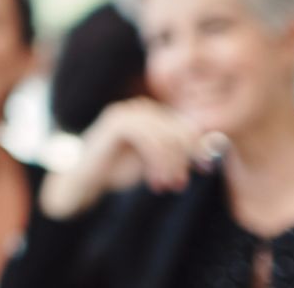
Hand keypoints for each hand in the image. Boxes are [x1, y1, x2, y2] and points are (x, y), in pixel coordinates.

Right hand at [41, 98, 221, 219]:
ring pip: (164, 134)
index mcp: (151, 114)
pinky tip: (155, 179)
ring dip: (170, 163)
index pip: (184, 124)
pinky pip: (147, 137)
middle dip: (184, 157)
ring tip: (169, 185)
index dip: (197, 145)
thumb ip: (177, 153)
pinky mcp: (116, 122)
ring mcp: (126, 111)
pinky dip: (156, 160)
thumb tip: (209, 150)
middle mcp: (140, 108)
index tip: (204, 169)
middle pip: (177, 127)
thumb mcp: (156, 162)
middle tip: (182, 183)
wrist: (85, 179)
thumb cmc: (119, 171)